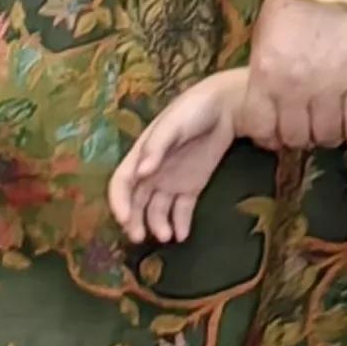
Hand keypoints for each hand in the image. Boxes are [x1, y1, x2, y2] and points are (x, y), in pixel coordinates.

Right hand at [110, 71, 256, 245]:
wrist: (227, 107)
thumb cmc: (193, 110)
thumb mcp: (172, 125)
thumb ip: (157, 148)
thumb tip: (142, 172)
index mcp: (140, 155)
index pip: (121, 183)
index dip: (119, 201)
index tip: (123, 218)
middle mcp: (152, 172)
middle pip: (135, 202)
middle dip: (134, 221)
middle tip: (139, 238)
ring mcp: (172, 180)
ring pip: (157, 209)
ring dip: (157, 224)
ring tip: (166, 237)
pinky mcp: (192, 186)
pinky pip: (182, 209)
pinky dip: (180, 223)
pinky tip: (182, 235)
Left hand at [247, 0, 346, 149]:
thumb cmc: (291, 8)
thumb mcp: (261, 44)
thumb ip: (263, 78)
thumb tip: (267, 106)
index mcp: (266, 77)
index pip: (261, 128)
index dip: (268, 137)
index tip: (274, 135)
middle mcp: (297, 88)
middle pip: (296, 137)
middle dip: (299, 138)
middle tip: (304, 131)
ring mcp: (332, 87)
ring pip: (328, 135)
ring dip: (327, 137)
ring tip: (328, 129)